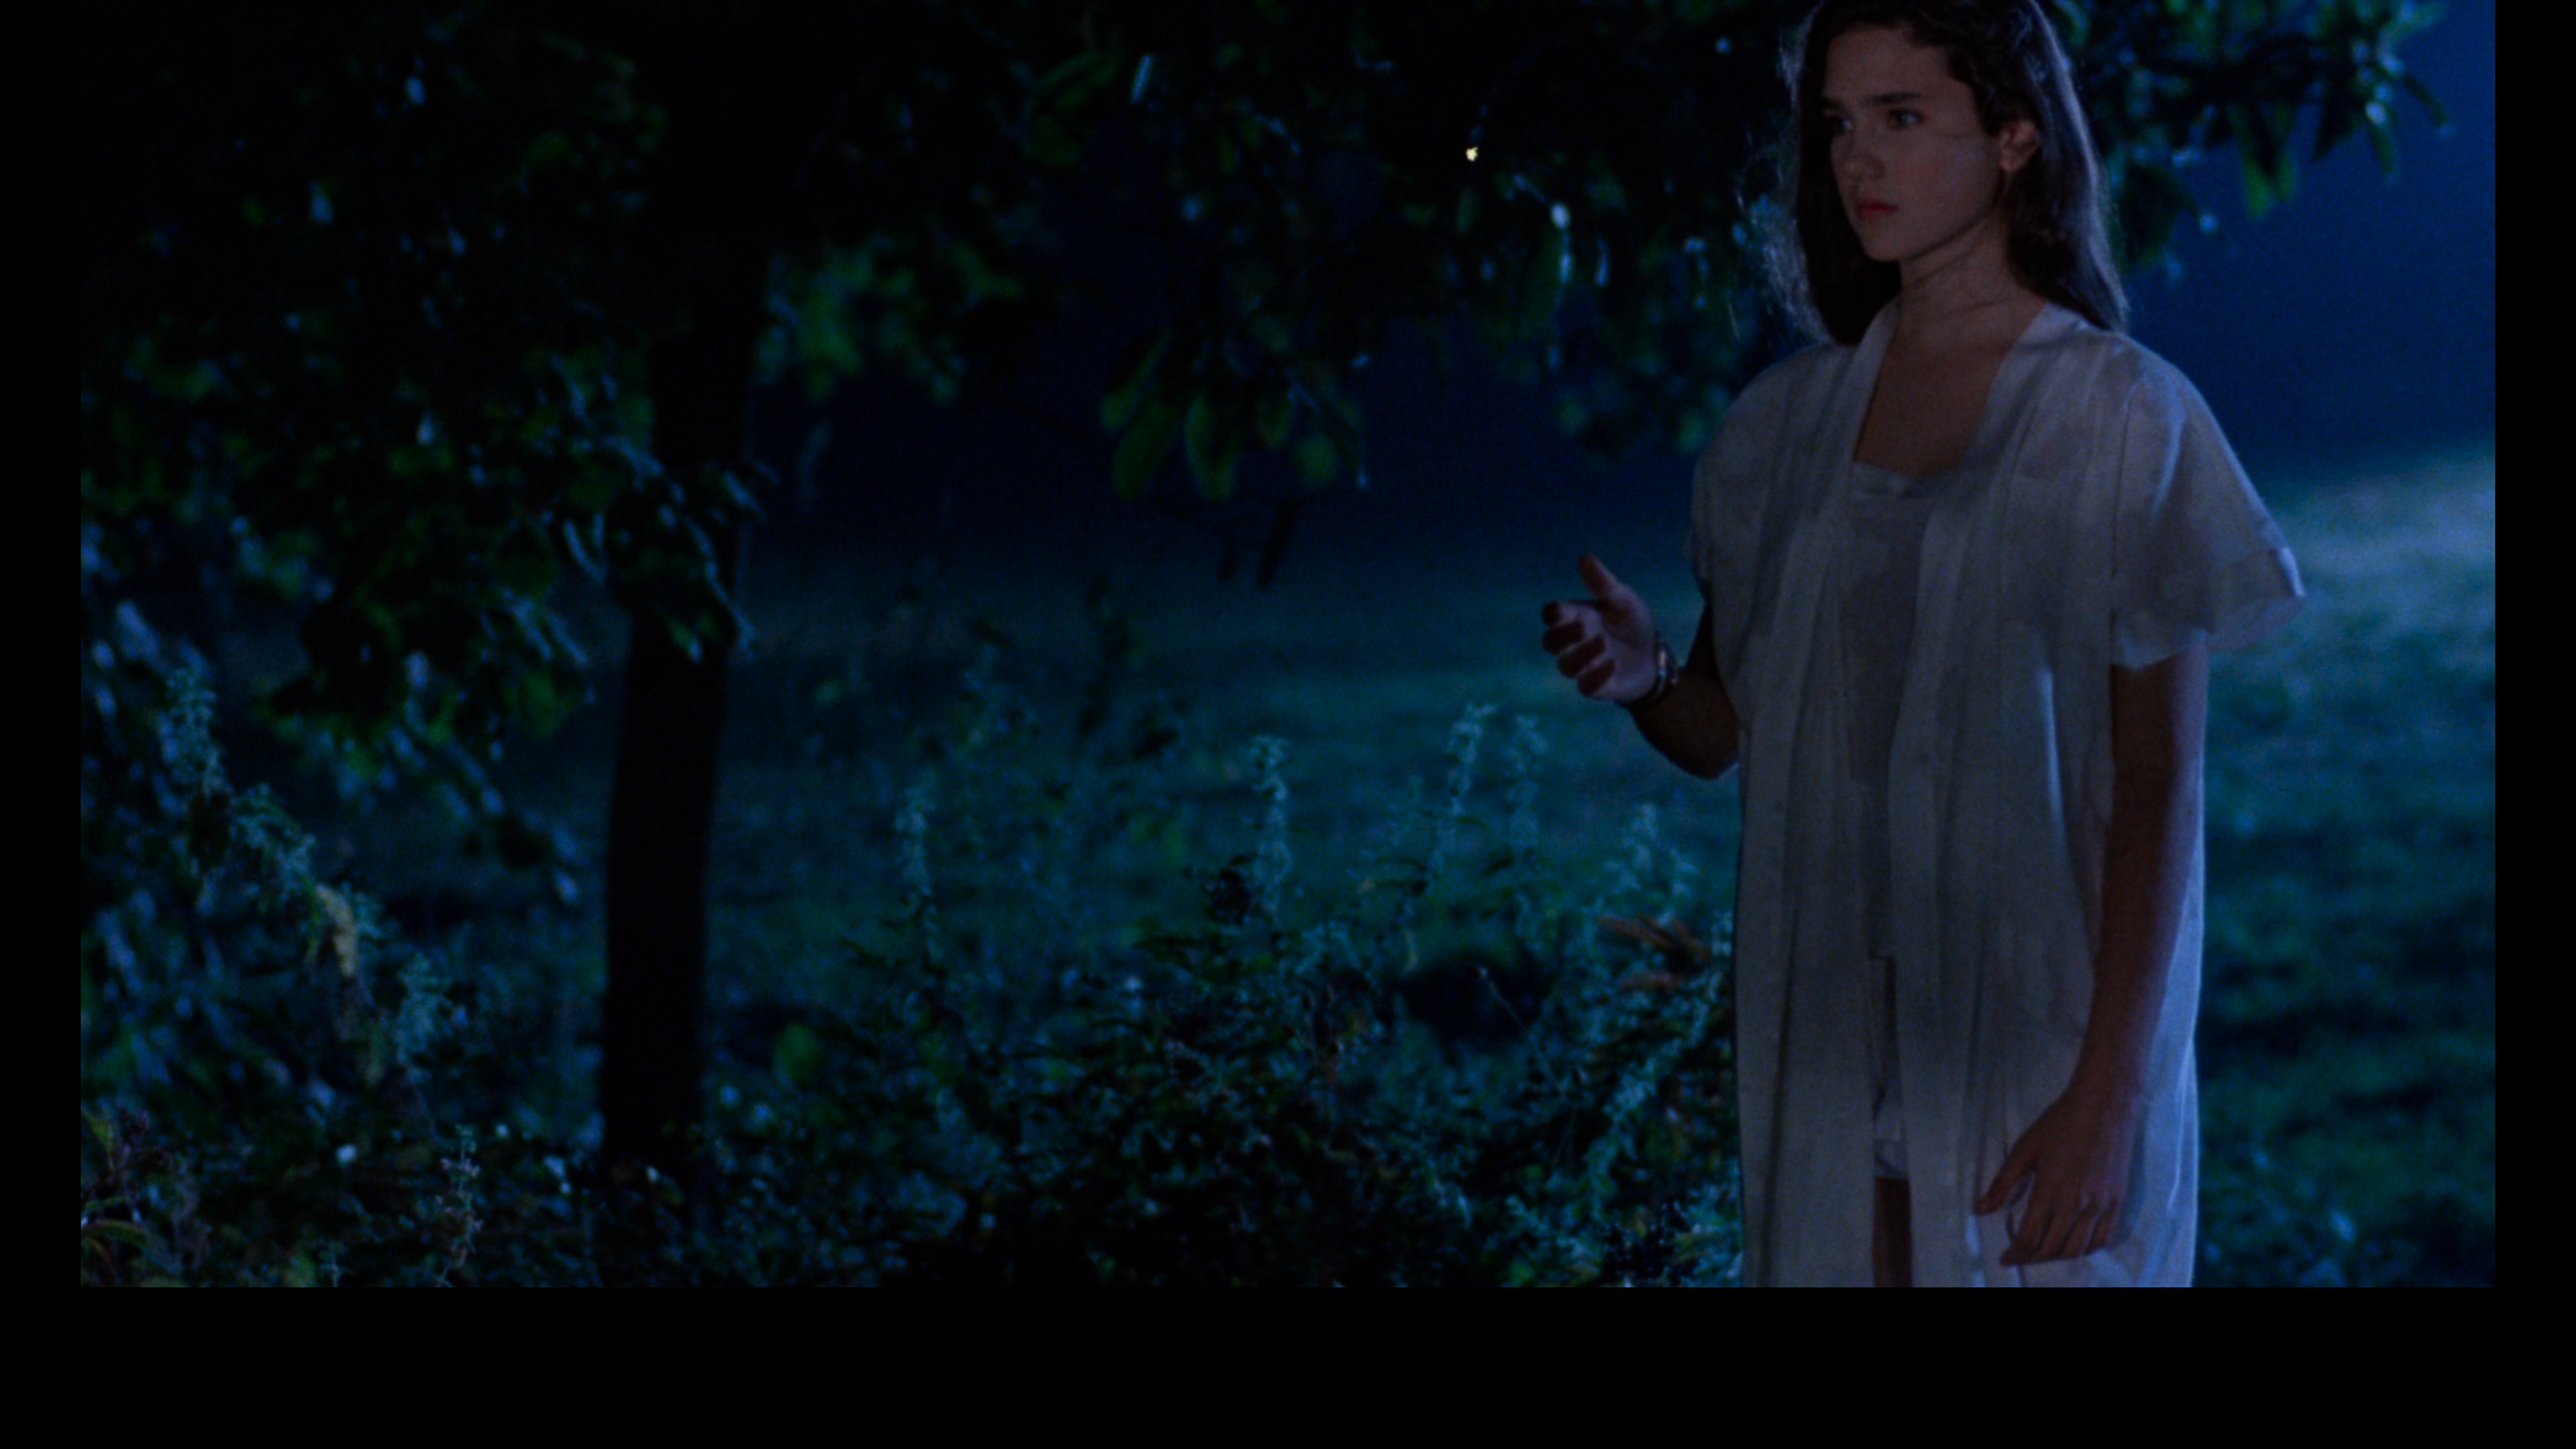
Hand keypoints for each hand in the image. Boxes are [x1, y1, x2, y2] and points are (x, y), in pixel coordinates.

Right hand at [1540, 555, 1660, 702]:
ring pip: (1566, 666)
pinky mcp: (1596, 686)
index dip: (1551, 614)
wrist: (1654, 656)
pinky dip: (1595, 676)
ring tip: (1603, 644)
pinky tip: (1611, 664)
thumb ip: (1604, 583)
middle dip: (1560, 636)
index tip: (1559, 610)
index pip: (1552, 615)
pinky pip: (1585, 686)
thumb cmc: (1632, 624)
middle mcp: (1574, 643)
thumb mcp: (1623, 600)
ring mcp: (1584, 666)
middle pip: (1550, 643)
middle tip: (1582, 627)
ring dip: (1581, 655)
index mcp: (1576, 618)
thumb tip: (1584, 557)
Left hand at [1974, 1081, 2138, 1266]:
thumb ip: (2003, 1182)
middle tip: (2021, 1257)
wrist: (2103, 1105)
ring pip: (2077, 1249)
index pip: (2029, 1237)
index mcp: (2050, 1190)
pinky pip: (2102, 1238)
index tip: (2005, 1258)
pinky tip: (2074, 1246)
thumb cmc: (2059, 1122)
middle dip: (2033, 1258)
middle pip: (2053, 1248)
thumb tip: (1980, 1209)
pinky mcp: (2117, 1201)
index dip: (2015, 1253)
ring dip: (2058, 1257)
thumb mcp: (2025, 1148)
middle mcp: (2077, 1204)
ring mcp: (2100, 1205)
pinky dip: (2086, 1250)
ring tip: (2044, 1254)